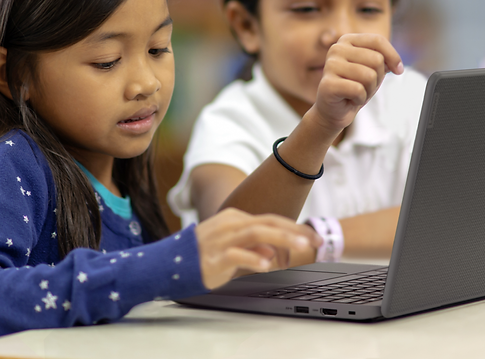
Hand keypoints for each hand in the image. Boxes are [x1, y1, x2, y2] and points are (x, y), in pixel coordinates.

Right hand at [194, 208, 322, 288]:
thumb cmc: (201, 255)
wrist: (168, 263)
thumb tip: (271, 252)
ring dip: (281, 239)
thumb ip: (252, 248)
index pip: (270, 219)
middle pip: (267, 222)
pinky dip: (253, 259)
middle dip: (295, 230)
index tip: (314, 237)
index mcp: (235, 218)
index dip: (295, 227)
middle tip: (316, 240)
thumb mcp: (232, 249)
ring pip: (255, 233)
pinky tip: (267, 265)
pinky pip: (236, 255)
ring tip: (300, 247)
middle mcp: (229, 224)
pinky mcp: (213, 256)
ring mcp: (220, 239)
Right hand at [310, 33, 402, 132]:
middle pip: (376, 59)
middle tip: (366, 86)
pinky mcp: (328, 84)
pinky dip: (360, 99)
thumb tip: (395, 64)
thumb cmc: (355, 87)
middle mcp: (336, 49)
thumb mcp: (373, 70)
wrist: (335, 111)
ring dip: (369, 90)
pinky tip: (350, 100)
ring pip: (369, 76)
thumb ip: (383, 59)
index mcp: (347, 40)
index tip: (398, 71)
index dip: (393, 56)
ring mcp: (330, 65)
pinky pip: (358, 90)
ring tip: (357, 93)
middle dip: (378, 78)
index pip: (377, 40)